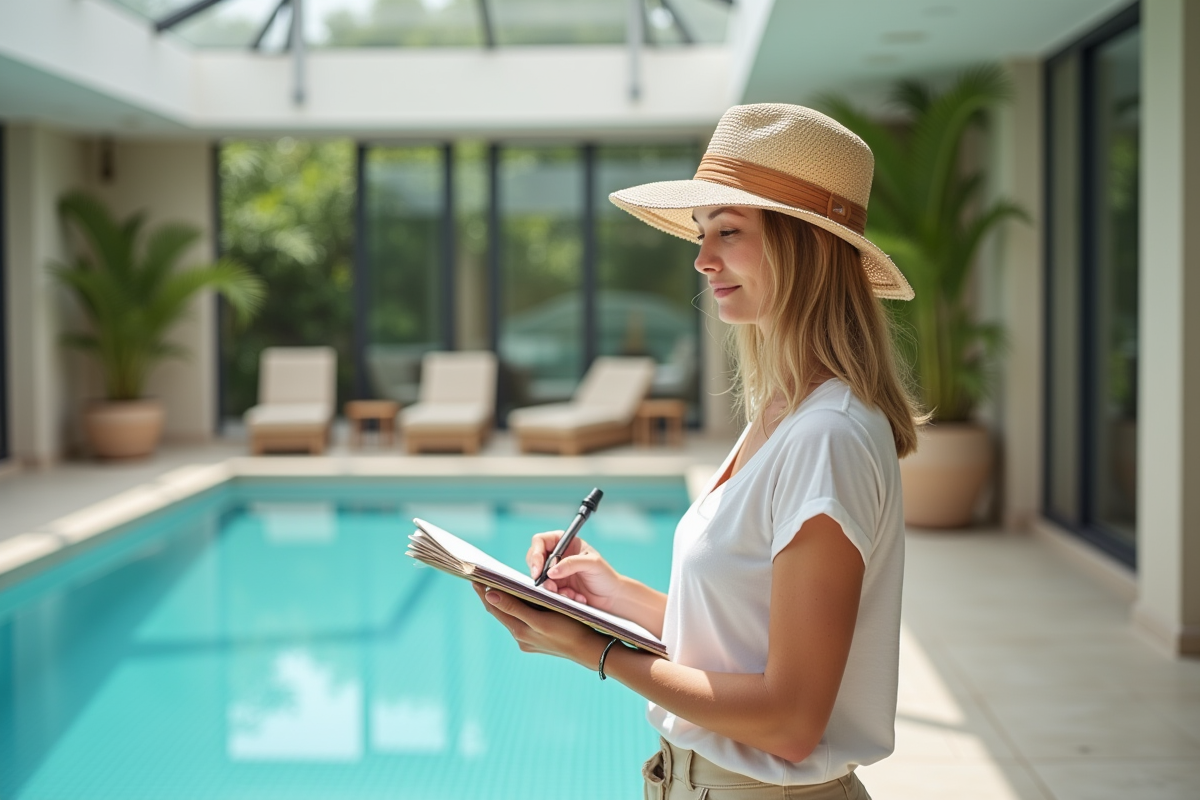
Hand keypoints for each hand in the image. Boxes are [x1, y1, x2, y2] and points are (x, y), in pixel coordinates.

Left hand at [473, 583, 606, 667]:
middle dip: (490, 596)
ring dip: (503, 602)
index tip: (474, 577)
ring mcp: (528, 640)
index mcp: (519, 630)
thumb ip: (514, 607)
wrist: (588, 650)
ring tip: (495, 586)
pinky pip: (521, 621)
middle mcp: (520, 637)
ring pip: (510, 616)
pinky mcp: (536, 641)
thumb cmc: (568, 630)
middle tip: (480, 578)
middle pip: (499, 612)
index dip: (483, 592)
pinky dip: (516, 609)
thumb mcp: (540, 617)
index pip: (494, 607)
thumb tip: (490, 594)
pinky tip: (517, 601)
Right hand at [526, 532, 623, 610]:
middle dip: (539, 573)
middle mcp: (559, 556)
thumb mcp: (592, 564)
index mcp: (566, 543)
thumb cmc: (606, 577)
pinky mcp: (558, 587)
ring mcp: (557, 572)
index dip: (535, 553)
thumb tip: (550, 571)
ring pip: (540, 578)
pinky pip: (549, 591)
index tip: (538, 569)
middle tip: (550, 585)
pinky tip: (576, 597)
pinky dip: (560, 596)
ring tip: (569, 594)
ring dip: (552, 588)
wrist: (612, 599)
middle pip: (534, 559)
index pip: (541, 541)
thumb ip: (571, 564)